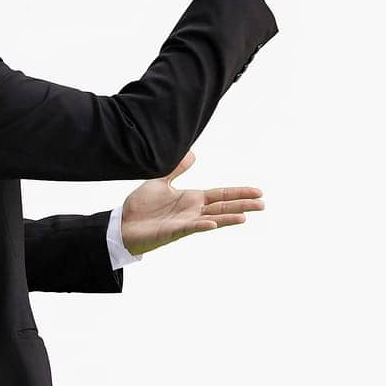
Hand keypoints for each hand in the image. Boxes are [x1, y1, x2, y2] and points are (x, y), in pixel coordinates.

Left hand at [119, 150, 263, 256]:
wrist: (123, 224)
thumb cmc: (142, 207)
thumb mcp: (161, 181)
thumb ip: (176, 169)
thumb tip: (193, 154)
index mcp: (192, 199)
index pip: (221, 194)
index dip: (239, 192)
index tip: (258, 192)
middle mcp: (193, 211)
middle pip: (223, 207)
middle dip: (242, 205)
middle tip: (263, 205)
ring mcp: (185, 223)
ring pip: (212, 219)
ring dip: (228, 218)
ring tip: (245, 216)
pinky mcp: (173, 232)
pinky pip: (190, 228)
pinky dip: (202, 226)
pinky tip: (213, 224)